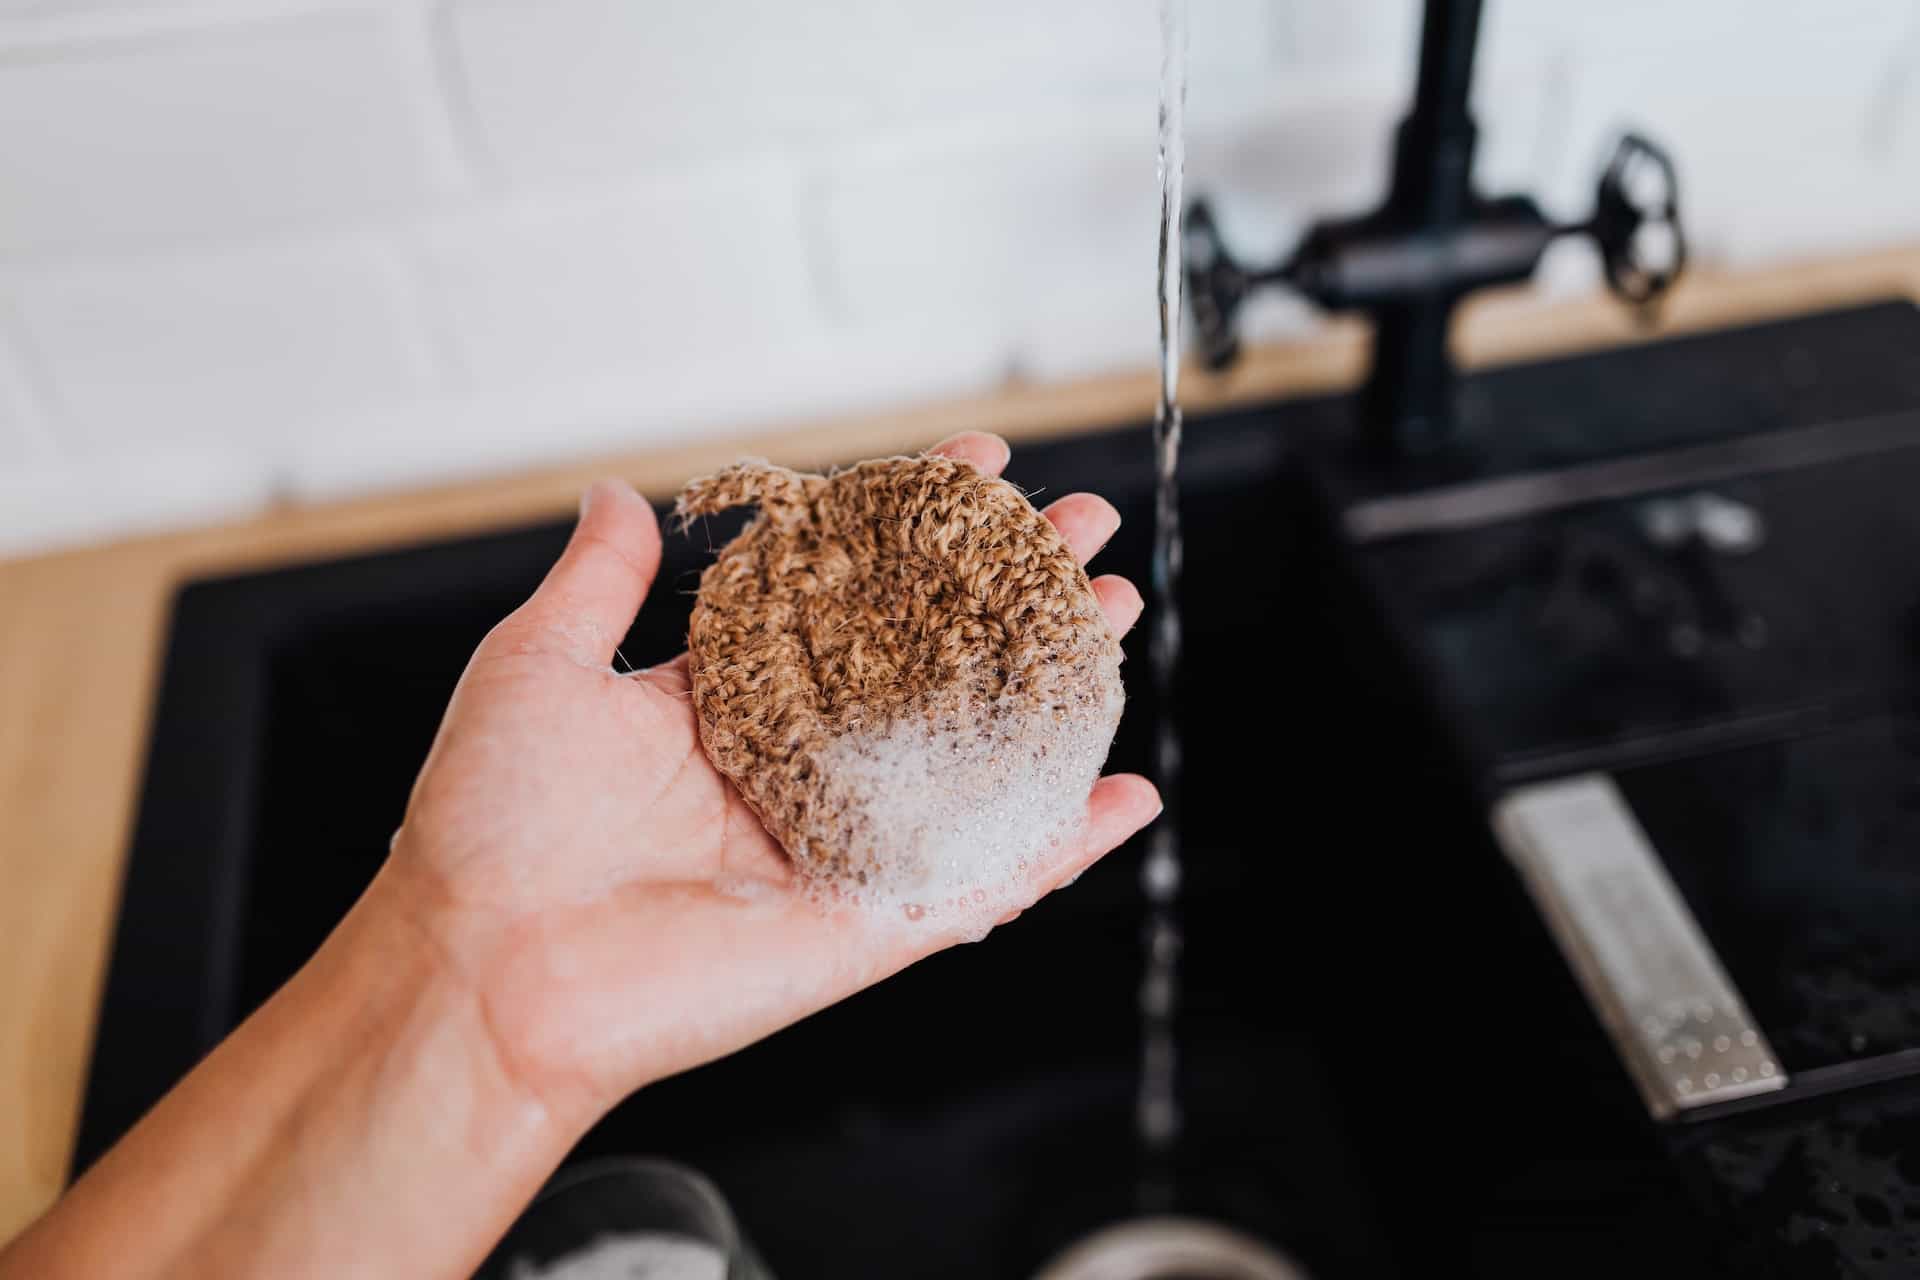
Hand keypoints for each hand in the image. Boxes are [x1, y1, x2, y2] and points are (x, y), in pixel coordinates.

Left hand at [383, 432, 1159, 1128]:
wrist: (482, 971)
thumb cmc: (490, 825)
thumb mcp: (538, 666)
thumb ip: (598, 580)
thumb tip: (614, 493)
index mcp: (729, 700)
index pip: (851, 591)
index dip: (917, 524)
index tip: (981, 462)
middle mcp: (796, 764)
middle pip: (933, 660)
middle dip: (1014, 590)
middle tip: (1081, 531)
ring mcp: (840, 840)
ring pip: (974, 752)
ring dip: (1055, 687)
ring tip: (1118, 614)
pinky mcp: (867, 920)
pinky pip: (982, 877)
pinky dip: (1060, 844)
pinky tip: (1125, 794)